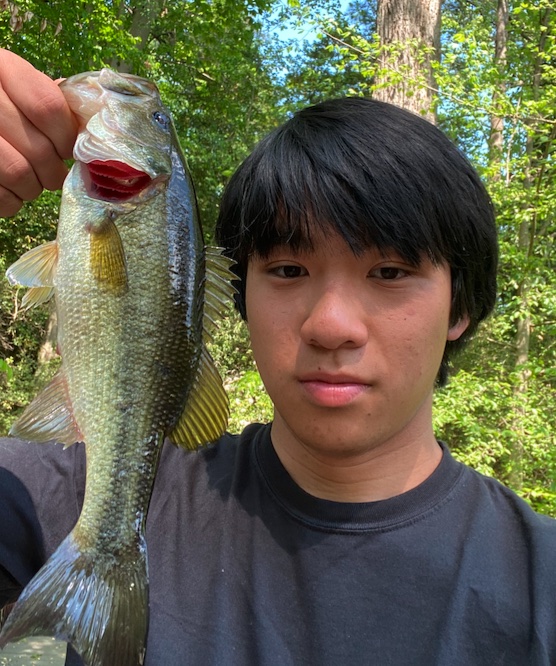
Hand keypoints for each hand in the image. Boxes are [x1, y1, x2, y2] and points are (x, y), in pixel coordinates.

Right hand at [0, 49, 77, 216]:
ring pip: (19, 174)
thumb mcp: (14, 84)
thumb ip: (46, 99)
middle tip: (54, 173)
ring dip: (34, 187)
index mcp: (1, 67)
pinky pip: (1, 198)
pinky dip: (12, 202)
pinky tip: (11, 191)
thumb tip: (86, 128)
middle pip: (38, 149)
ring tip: (32, 182)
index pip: (48, 107)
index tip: (70, 150)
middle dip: (54, 170)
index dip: (67, 137)